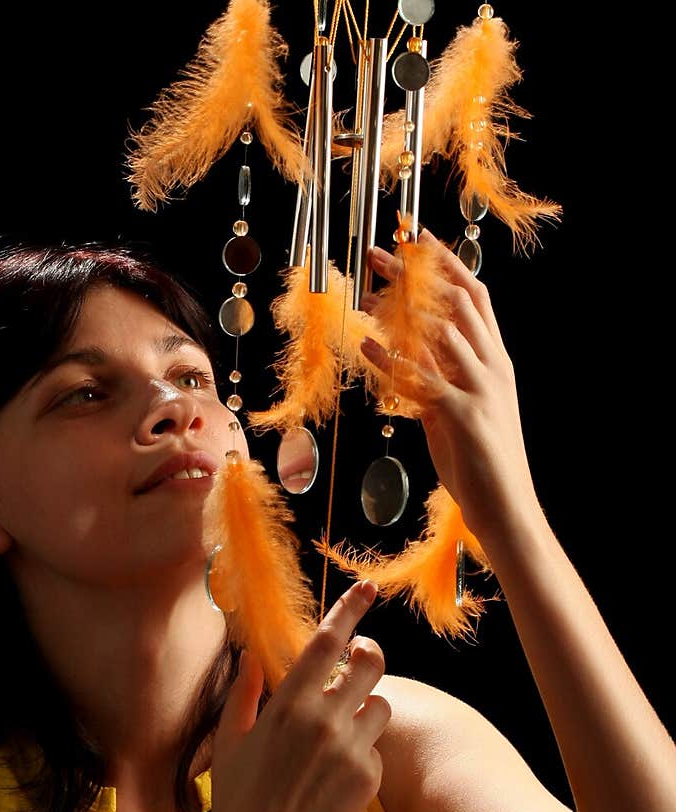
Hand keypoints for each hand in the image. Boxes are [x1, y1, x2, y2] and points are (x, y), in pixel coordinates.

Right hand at [209, 581, 390, 811]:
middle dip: (369, 654)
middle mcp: (325, 721)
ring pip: (382, 706)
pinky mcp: (369, 779)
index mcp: (288, 705)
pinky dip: (361, 753)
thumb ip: (243, 693)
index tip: (368, 589)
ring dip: (366, 707)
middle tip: (360, 659)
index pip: (327, 642)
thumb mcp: (230, 740)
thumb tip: (250, 656)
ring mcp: (351, 750)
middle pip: (371, 662)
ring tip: (341, 730)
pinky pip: (377, 749)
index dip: (350, 610)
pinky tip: (333, 776)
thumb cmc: (236, 798)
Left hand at [361, 229, 541, 541]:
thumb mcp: (457, 417)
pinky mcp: (462, 414)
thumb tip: (407, 369)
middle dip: (417, 271)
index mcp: (497, 363)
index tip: (418, 240)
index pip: (475, 297)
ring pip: (441, 330)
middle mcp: (493, 367)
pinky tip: (365, 345)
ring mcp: (480, 388)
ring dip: (400, 307)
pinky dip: (390, 359)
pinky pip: (421, 379)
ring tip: (366, 290)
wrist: (506, 510)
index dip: (447, 264)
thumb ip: (436, 388)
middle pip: (455, 302)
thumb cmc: (482, 467)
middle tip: (379, 251)